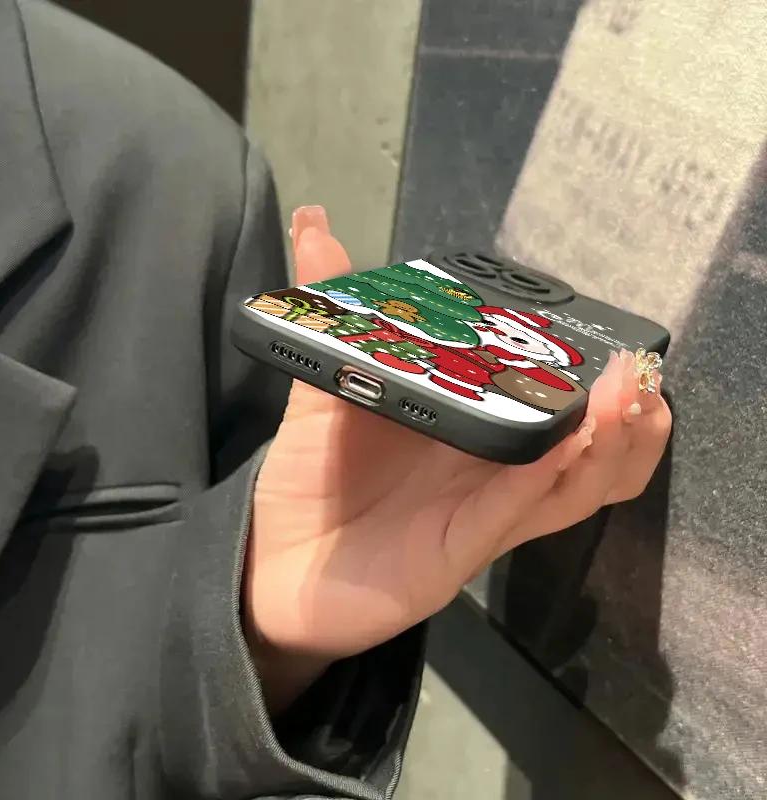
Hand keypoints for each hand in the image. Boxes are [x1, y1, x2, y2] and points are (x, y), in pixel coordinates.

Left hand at [244, 206, 671, 712]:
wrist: (274, 562)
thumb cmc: (311, 475)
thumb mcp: (327, 386)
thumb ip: (335, 312)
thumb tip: (315, 223)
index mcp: (473, 433)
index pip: (555, 408)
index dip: (596, 378)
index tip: (613, 336)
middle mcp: (491, 474)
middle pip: (589, 453)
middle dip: (628, 414)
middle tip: (641, 369)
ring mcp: (481, 514)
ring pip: (574, 487)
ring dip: (609, 441)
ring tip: (628, 394)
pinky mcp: (458, 550)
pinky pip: (513, 512)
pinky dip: (543, 475)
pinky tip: (564, 440)